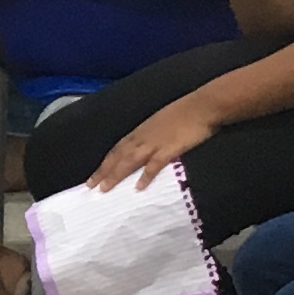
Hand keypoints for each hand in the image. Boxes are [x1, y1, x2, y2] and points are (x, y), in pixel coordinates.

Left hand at [86, 100, 221, 195]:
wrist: (203, 105)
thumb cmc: (185, 112)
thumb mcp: (161, 122)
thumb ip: (151, 135)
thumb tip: (144, 148)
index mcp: (141, 130)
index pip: (117, 149)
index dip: (104, 163)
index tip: (93, 176)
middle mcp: (143, 136)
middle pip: (118, 156)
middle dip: (103, 172)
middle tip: (89, 186)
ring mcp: (155, 142)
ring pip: (129, 160)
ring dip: (116, 174)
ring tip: (105, 189)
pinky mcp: (170, 148)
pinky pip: (155, 164)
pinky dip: (146, 176)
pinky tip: (138, 188)